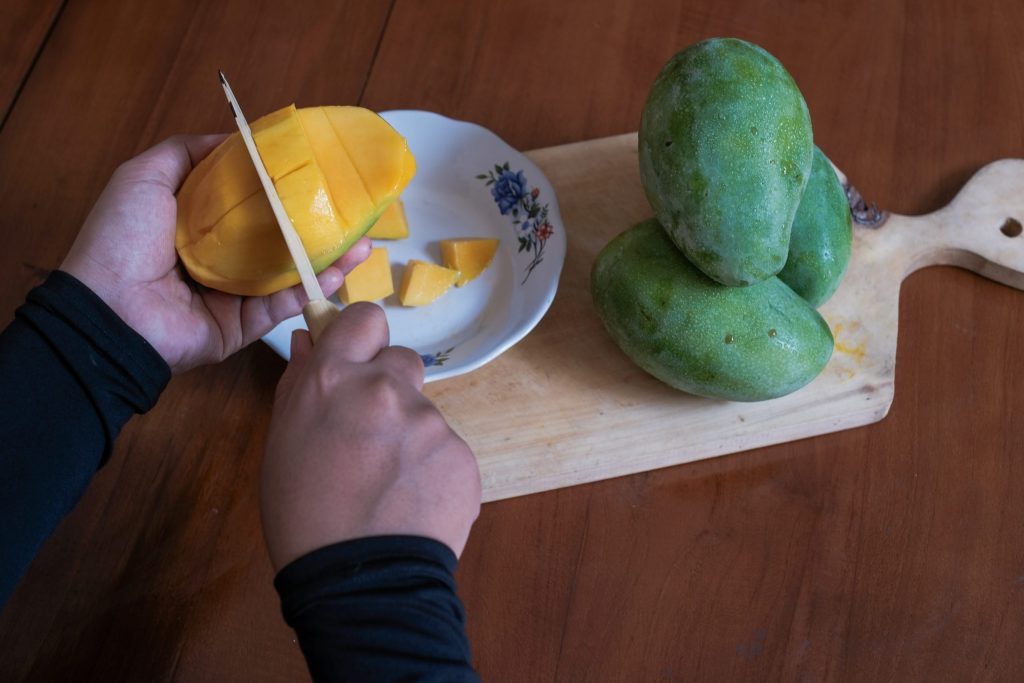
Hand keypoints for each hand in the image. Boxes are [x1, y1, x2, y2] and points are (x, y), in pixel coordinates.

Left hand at [60, 135, 370, 372]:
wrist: (110, 312)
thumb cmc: (121, 240)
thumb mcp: (144, 177)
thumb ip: (186, 153)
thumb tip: (231, 137)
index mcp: (194, 226)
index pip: (247, 203)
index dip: (280, 188)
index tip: (315, 172)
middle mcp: (217, 260)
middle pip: (276, 239)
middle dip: (316, 226)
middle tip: (351, 212)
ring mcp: (231, 297)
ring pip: (288, 274)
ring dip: (328, 259)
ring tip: (365, 243)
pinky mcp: (241, 328)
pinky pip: (282, 306)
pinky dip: (313, 289)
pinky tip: (341, 272)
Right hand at [261, 303, 480, 569]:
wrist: (361, 582)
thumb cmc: (303, 514)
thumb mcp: (283, 443)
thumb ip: (302, 383)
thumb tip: (313, 338)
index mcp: (334, 380)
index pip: (365, 316)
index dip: (363, 336)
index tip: (359, 359)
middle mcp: (386, 389)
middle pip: (401, 360)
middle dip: (389, 387)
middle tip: (371, 436)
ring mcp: (430, 421)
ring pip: (423, 412)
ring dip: (409, 436)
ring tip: (388, 485)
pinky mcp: (462, 454)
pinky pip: (446, 449)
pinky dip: (432, 469)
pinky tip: (412, 502)